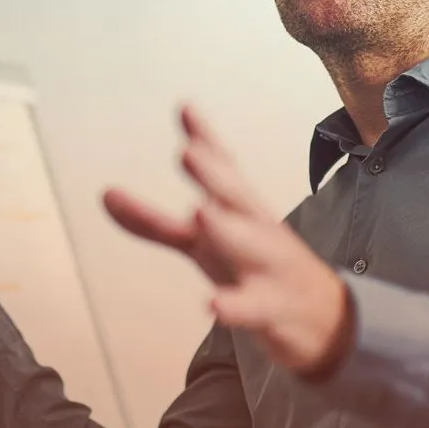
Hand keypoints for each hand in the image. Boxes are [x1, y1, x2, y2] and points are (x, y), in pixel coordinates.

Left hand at [104, 105, 353, 372]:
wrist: (324, 318)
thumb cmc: (255, 268)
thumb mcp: (202, 244)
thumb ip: (154, 222)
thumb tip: (104, 194)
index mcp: (241, 209)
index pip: (224, 170)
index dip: (206, 141)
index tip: (185, 110)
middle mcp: (258, 230)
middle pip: (238, 197)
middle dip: (215, 174)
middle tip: (189, 152)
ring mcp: (269, 267)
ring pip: (250, 246)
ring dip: (227, 229)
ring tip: (201, 212)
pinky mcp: (273, 308)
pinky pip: (254, 307)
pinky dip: (235, 306)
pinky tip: (213, 304)